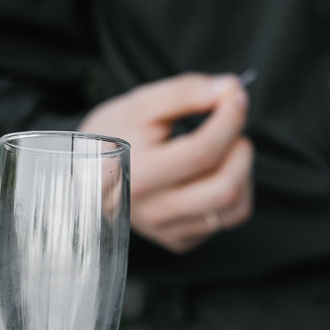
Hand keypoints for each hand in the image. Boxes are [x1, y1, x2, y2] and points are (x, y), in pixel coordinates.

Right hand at [79, 73, 252, 253]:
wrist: (86, 175)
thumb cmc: (113, 135)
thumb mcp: (141, 103)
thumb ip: (186, 92)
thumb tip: (231, 89)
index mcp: (137, 175)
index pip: (202, 152)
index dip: (229, 119)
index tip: (236, 96)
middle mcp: (153, 211)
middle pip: (225, 186)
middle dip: (240, 148)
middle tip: (230, 126)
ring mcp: (168, 230)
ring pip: (235, 206)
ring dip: (243, 169)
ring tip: (223, 147)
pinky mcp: (181, 240)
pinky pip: (229, 217)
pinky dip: (236, 189)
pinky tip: (213, 171)